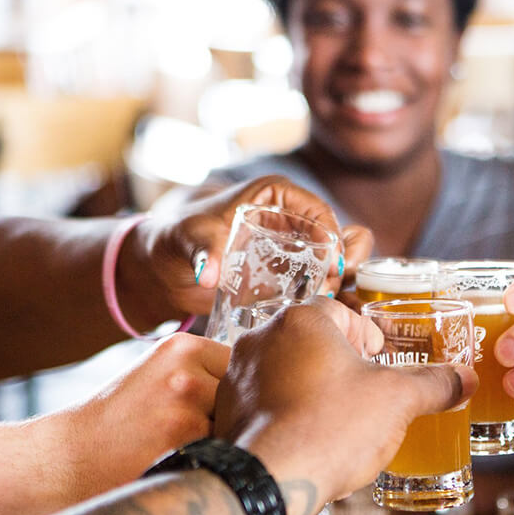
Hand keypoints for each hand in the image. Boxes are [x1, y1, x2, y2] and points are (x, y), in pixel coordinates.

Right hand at [47, 333, 229, 504]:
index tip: (208, 410)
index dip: (235, 395)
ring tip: (183, 448)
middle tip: (192, 435)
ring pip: (239, 426)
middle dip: (231, 418)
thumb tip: (268, 386)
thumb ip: (207, 374)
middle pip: (246, 398)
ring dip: (224, 442)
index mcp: (183, 347)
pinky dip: (211, 461)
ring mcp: (186, 405)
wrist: (73, 457)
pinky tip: (181, 462)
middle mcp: (187, 371)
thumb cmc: (123, 421)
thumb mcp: (161, 376)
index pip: (243, 367)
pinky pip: (224, 452)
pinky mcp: (184, 441)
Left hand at [121, 175, 371, 324]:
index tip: (333, 269)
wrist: (165, 269)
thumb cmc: (175, 240)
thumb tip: (209, 274)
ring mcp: (296, 250)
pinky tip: (325, 319)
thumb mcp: (186, 240)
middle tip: (333, 290)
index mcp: (276, 196)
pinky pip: (325, 285)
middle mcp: (292, 220)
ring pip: (341, 262)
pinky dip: (332, 301)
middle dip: (348, 263)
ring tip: (330, 307)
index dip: (334, 238)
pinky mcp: (292, 278)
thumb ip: (200, 251)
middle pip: (342, 235)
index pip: (320, 212)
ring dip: (345, 285)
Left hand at [214, 298, 476, 514]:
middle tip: (366, 393)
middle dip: (341, 365)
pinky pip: (264, 403)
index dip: (368, 336)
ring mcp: (238, 376)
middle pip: (312, 342)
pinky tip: (309, 440)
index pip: (342, 314)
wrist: (270, 481)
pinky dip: (286, 415)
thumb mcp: (398, 401)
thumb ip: (434, 384)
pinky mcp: (226, 412)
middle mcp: (262, 338)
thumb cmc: (332, 427)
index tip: (382, 360)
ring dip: (312, 389)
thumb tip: (466, 378)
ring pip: (286, 372)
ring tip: (339, 421)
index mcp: (302, 320)